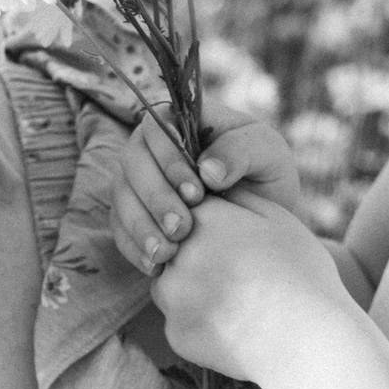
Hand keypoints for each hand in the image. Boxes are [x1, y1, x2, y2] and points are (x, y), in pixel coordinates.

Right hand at [108, 100, 304, 275]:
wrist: (262, 222)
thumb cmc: (265, 176)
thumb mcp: (268, 154)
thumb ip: (242, 150)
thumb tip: (207, 169)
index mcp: (182, 122)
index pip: (156, 125)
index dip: (168, 158)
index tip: (196, 192)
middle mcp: (152, 147)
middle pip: (131, 162)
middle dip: (154, 197)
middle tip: (182, 228)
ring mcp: (138, 181)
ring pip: (121, 196)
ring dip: (140, 225)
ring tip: (168, 252)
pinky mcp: (133, 214)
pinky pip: (119, 229)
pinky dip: (134, 247)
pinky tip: (156, 266)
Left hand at [147, 188, 366, 388]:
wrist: (310, 343)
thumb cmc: (302, 276)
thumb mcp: (279, 220)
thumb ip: (239, 196)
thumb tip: (210, 180)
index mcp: (205, 219)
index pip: (191, 211)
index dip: (218, 227)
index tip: (239, 243)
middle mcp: (179, 253)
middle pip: (176, 247)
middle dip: (200, 256)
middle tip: (241, 275)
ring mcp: (174, 297)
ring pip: (172, 284)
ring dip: (194, 288)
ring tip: (239, 299)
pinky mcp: (176, 334)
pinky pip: (182, 321)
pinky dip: (203, 323)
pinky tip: (235, 326)